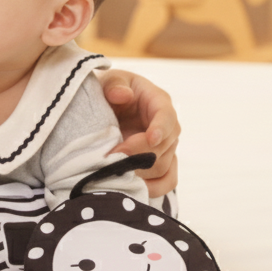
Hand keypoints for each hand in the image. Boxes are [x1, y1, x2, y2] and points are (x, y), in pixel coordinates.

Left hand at [96, 69, 179, 196]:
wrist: (104, 108)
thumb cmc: (108, 91)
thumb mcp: (109, 80)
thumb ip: (114, 84)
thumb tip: (122, 94)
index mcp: (158, 101)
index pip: (167, 115)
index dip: (161, 128)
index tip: (150, 138)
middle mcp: (167, 126)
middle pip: (164, 145)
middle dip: (139, 153)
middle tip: (112, 157)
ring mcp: (165, 148)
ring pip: (163, 166)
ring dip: (140, 171)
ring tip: (114, 172)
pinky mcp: (160, 164)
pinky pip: (167, 181)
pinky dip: (154, 188)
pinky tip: (133, 189)